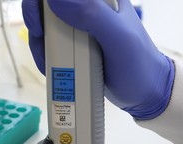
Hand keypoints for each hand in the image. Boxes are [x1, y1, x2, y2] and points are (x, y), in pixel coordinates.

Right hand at [22, 0, 173, 119]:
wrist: (146, 94)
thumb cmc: (138, 65)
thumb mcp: (118, 38)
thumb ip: (91, 14)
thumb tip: (54, 0)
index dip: (43, 1)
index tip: (38, 21)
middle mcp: (90, 5)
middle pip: (49, 4)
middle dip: (37, 21)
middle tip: (41, 42)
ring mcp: (82, 23)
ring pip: (46, 21)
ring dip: (39, 40)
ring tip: (48, 62)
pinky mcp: (76, 41)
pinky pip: (51, 39)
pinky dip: (45, 52)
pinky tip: (51, 66)